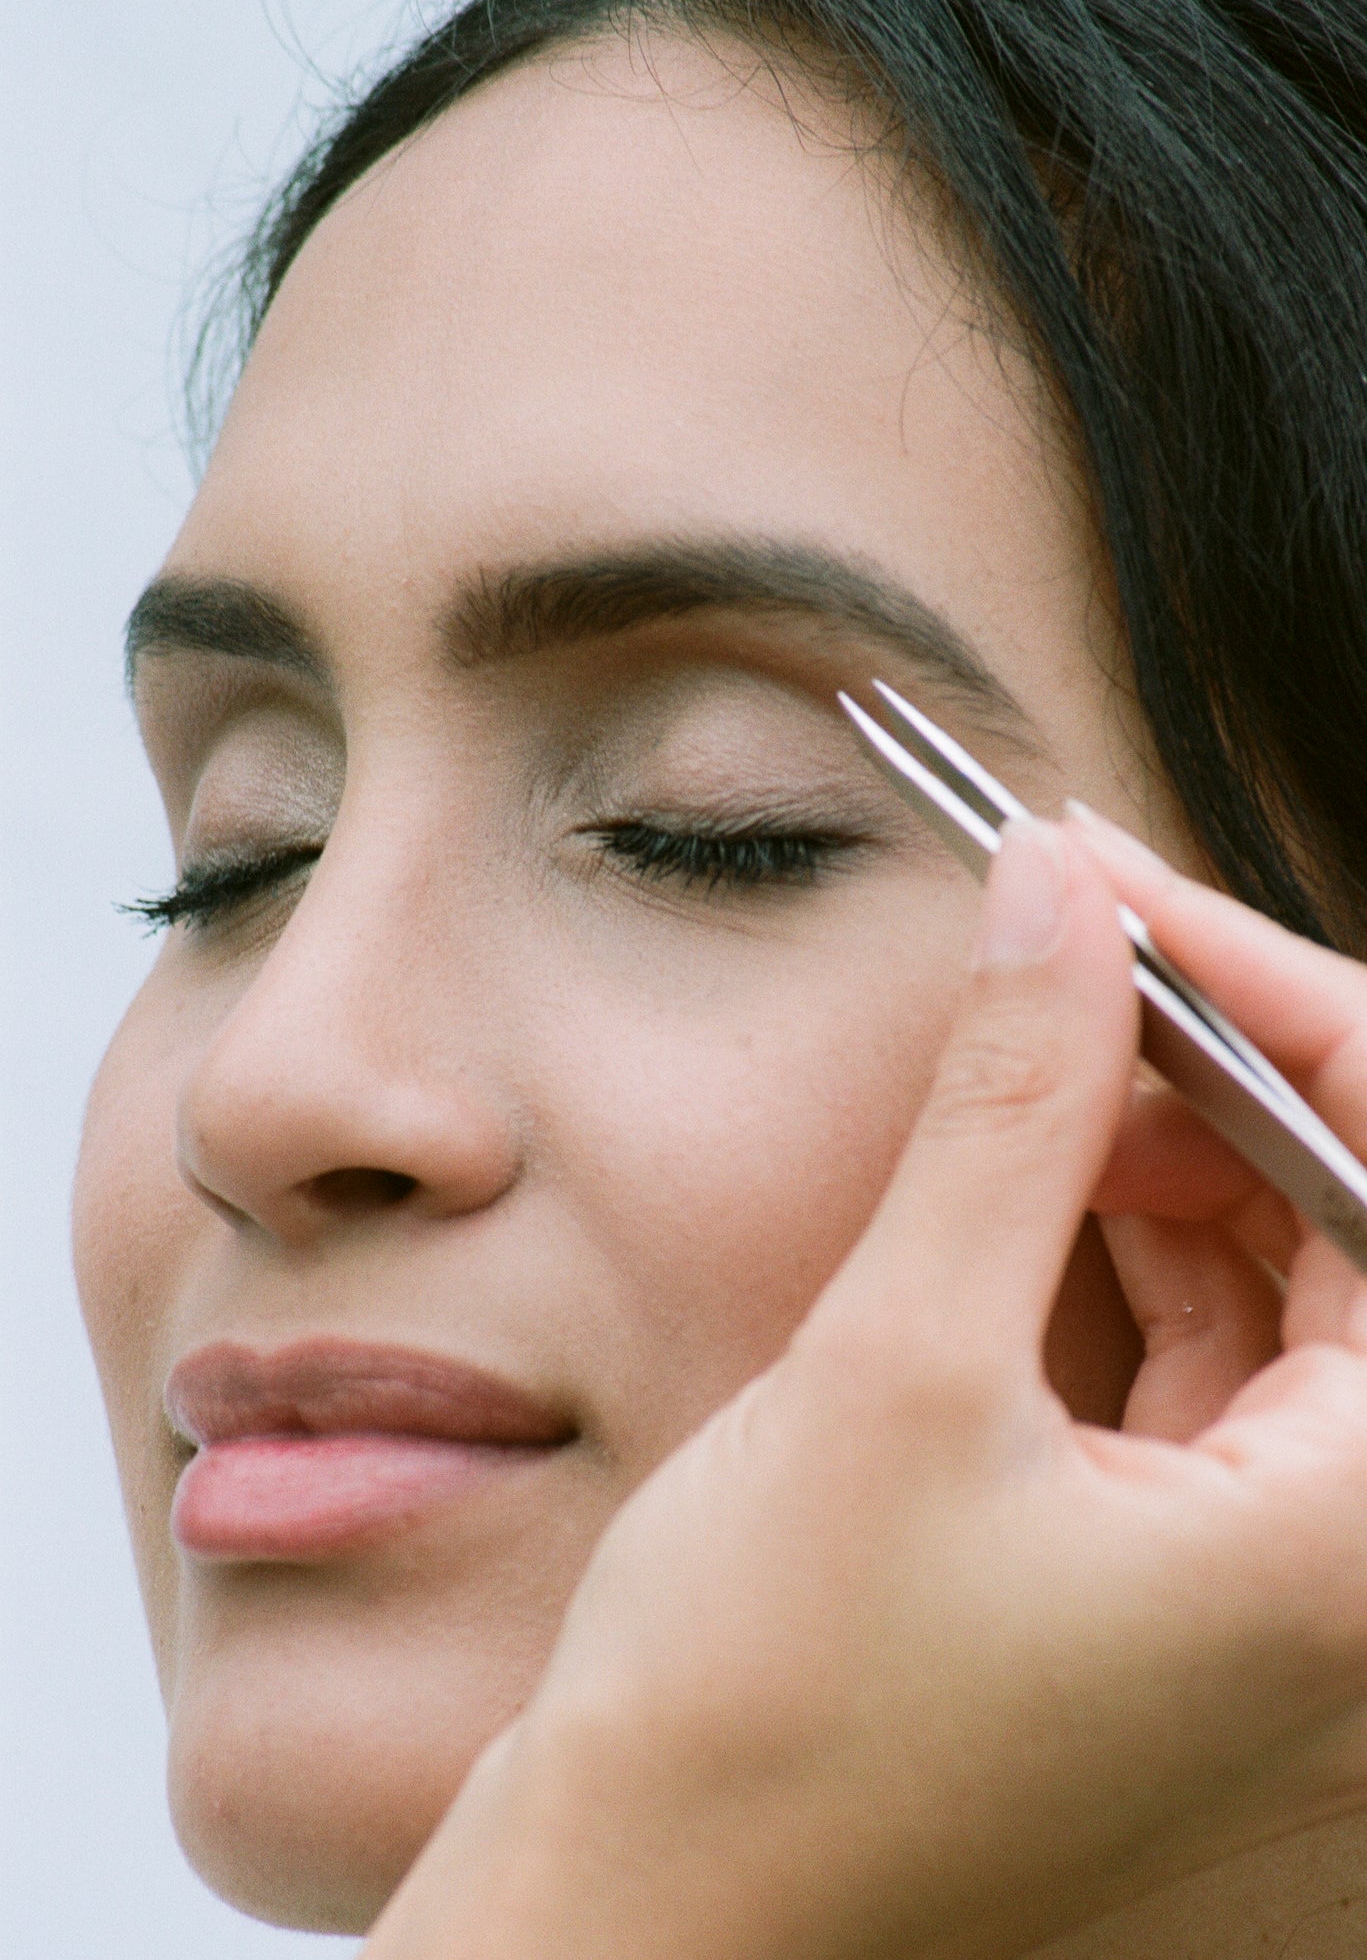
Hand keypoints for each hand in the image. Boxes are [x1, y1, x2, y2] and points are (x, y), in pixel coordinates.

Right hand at [366, 815, 1366, 1959]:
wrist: (645, 1934)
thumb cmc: (762, 1719)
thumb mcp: (894, 1367)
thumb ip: (1006, 1107)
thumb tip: (1056, 893)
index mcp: (1354, 1551)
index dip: (1273, 998)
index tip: (1116, 888)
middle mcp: (1352, 1589)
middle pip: (1354, 1227)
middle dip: (1216, 1067)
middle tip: (1062, 951)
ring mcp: (1268, 1599)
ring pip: (1283, 1294)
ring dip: (1166, 1151)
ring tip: (1031, 1053)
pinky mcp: (1176, 1591)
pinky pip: (1212, 1373)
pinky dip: (1130, 1253)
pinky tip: (1030, 1174)